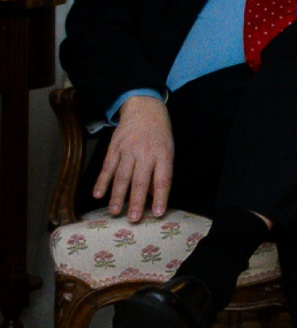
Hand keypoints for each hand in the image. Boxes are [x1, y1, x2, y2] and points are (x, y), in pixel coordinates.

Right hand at [91, 95, 172, 222]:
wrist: (144, 108)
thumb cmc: (159, 134)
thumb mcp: (168, 150)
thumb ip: (160, 172)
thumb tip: (152, 196)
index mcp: (163, 155)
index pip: (163, 179)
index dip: (160, 197)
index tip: (157, 213)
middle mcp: (145, 153)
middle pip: (140, 181)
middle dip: (136, 202)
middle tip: (133, 218)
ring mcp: (128, 150)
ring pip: (121, 176)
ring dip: (117, 196)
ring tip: (114, 212)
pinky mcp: (114, 148)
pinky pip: (107, 167)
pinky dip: (102, 182)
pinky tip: (98, 195)